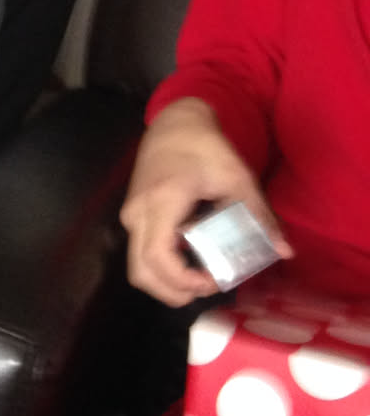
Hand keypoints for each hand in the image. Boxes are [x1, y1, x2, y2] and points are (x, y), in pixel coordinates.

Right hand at [121, 99, 291, 306]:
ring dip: (166, 282)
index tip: (213, 280)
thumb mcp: (237, 177)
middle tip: (208, 287)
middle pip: (141, 273)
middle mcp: (138, 213)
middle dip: (173, 292)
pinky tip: (191, 257)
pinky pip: (141, 252)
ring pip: (138, 267)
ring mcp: (131, 215)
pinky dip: (163, 266)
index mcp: (162, 202)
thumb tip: (285, 250)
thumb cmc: (204, 146)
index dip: (184, 281)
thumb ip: (259, 215)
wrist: (175, 123)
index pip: (158, 257)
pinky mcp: (134, 215)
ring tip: (200, 277)